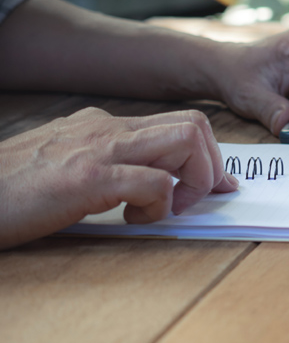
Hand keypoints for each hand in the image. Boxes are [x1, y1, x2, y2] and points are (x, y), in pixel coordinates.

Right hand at [0, 107, 237, 248]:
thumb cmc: (10, 190)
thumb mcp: (65, 164)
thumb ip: (107, 164)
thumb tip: (152, 183)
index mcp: (102, 125)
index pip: (179, 123)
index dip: (208, 156)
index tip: (215, 185)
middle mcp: (107, 128)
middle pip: (195, 124)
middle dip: (211, 165)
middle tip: (193, 200)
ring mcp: (99, 149)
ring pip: (186, 140)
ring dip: (194, 180)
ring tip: (165, 207)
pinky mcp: (87, 178)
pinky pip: (156, 182)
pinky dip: (159, 206)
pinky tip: (130, 219)